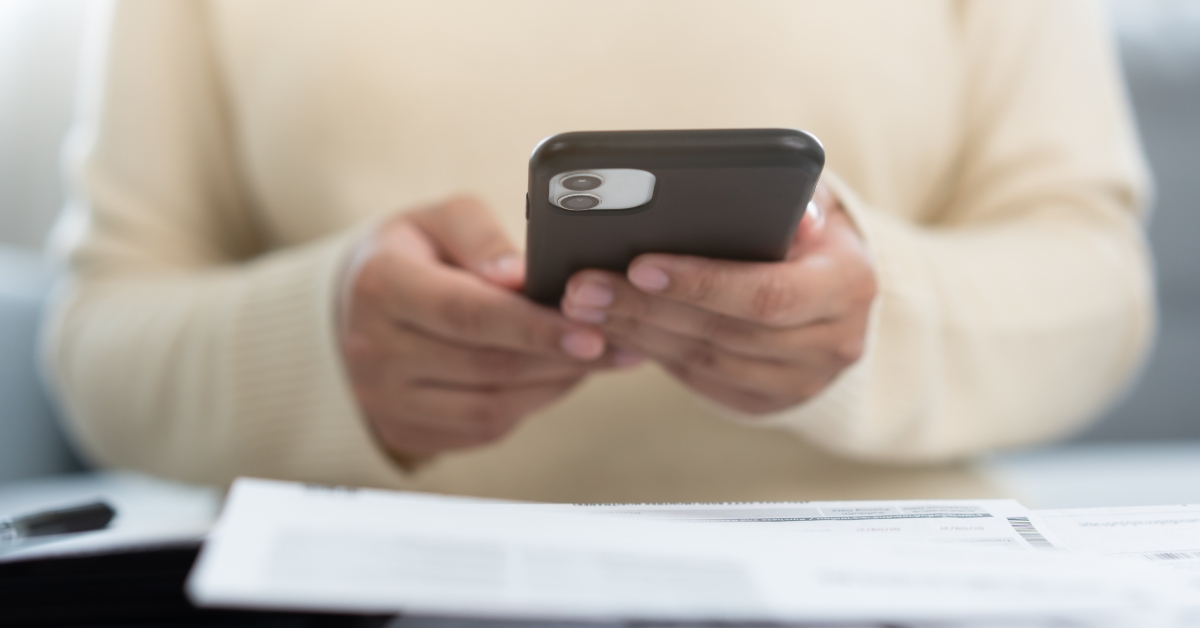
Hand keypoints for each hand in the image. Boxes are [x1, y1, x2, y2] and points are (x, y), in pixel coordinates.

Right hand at [341, 196, 615, 459]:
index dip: (533, 327)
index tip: (592, 332)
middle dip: (561, 358)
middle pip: (486, 366)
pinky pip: (482, 429)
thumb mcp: (443, 218)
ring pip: (490, 408)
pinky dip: (530, 405)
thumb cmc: (417, 250)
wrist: (360, 302)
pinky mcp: (402, 432)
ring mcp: (381, 400)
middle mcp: (371, 351)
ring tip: (597, 360)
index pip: (466, 315)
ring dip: (553, 386)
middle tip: (619, 345)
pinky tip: (557, 378)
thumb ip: (483, 238)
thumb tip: (520, 276)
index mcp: (379, 286)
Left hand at [561, 183, 875, 413]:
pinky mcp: (766, 401)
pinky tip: (610, 326)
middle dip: (646, 307)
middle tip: (583, 287)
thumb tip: (799, 217)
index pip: (769, 293)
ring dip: (635, 331)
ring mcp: (801, 381)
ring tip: (582, 305)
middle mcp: (833, 342)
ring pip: (703, 360)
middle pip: (725, 331)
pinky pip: (698, 378)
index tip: (639, 265)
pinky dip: (649, 350)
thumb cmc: (808, 229)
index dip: (703, 283)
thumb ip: (799, 197)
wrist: (836, 290)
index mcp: (849, 284)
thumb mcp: (813, 198)